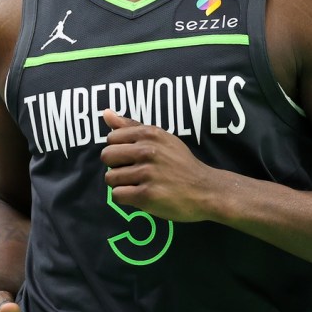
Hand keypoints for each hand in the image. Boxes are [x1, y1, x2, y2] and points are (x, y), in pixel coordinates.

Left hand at [100, 109, 218, 222]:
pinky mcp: (147, 195)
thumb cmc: (181, 163)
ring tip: (139, 184)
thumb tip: (106, 113)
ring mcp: (147, 173)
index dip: (120, 150)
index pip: (111, 138)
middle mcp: (147, 150)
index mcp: (149, 134)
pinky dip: (125, 198)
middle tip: (134, 173)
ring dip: (121, 184)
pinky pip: (117, 195)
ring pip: (110, 178)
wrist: (205, 189)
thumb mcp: (161, 138)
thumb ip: (131, 126)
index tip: (134, 157)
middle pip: (107, 157)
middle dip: (116, 166)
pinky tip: (140, 195)